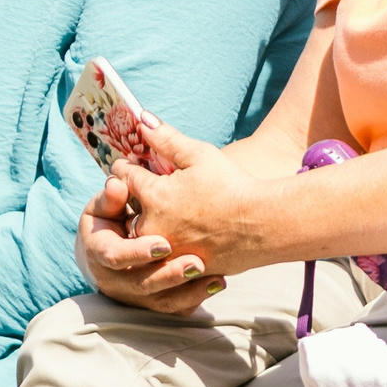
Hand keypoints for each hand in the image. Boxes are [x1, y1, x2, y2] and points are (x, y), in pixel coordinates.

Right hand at [76, 176, 217, 316]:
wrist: (109, 247)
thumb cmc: (109, 218)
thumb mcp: (104, 205)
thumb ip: (111, 197)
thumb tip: (117, 184)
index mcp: (99, 252)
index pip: (115, 256)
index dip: (138, 252)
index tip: (165, 245)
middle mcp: (114, 280)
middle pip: (142, 284)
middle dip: (170, 276)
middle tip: (196, 264)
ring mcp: (134, 296)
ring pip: (162, 301)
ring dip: (190, 291)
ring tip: (215, 278)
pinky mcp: (152, 303)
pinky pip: (175, 308)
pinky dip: (196, 298)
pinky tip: (216, 283)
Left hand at [95, 116, 270, 286]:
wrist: (263, 225)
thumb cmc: (232, 186)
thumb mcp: (199, 155)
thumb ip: (166, 138)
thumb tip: (142, 118)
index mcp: (153, 195)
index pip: (123, 177)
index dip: (125, 167)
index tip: (128, 164)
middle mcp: (152, 226)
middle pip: (126, 211)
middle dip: (130, 200)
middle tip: (140, 191)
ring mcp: (166, 251)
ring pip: (141, 237)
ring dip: (145, 225)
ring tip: (162, 215)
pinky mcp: (180, 268)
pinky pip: (162, 257)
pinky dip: (165, 247)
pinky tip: (180, 236)